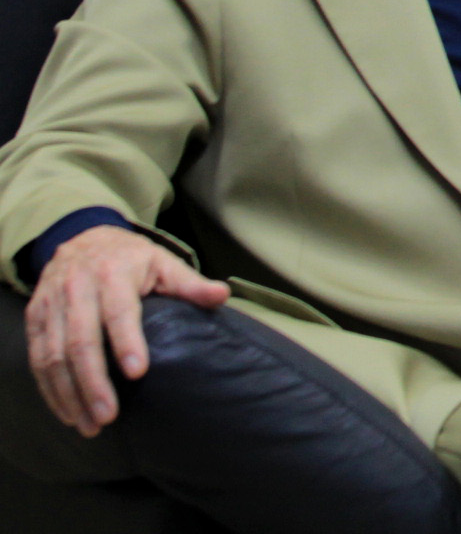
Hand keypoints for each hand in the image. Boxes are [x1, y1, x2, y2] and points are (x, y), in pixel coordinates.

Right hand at [25, 226, 229, 436]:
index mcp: (113, 273)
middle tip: (109, 415)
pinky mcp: (34, 318)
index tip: (137, 372)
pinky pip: (37, 359)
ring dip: (69, 394)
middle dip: (93, 382)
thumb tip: (223, 295)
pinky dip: (50, 390)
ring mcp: (51, 304)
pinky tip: (68, 412)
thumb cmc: (130, 258)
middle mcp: (77, 288)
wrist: (81, 238)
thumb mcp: (162, 262)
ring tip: (90, 424)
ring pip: (53, 356)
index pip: (119, 311)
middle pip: (80, 341)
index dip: (127, 341)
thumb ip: (190, 283)